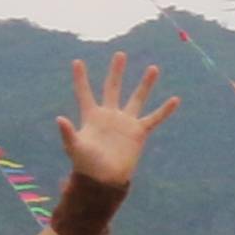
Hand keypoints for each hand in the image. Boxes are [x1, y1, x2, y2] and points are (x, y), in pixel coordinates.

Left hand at [54, 52, 177, 194]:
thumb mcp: (74, 147)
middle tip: (120, 54)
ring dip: (145, 84)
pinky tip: (175, 99)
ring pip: (136, 98)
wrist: (104, 180)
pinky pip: (154, 118)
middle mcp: (109, 116)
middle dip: (116, 72)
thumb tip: (59, 118)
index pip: (84, 93)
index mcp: (91, 116)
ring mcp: (125, 123)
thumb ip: (67, 133)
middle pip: (112, 88)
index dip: (80, 78)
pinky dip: (165, 110)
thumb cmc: (86, 164)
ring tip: (153, 68)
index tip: (76, 61)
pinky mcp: (138, 133)